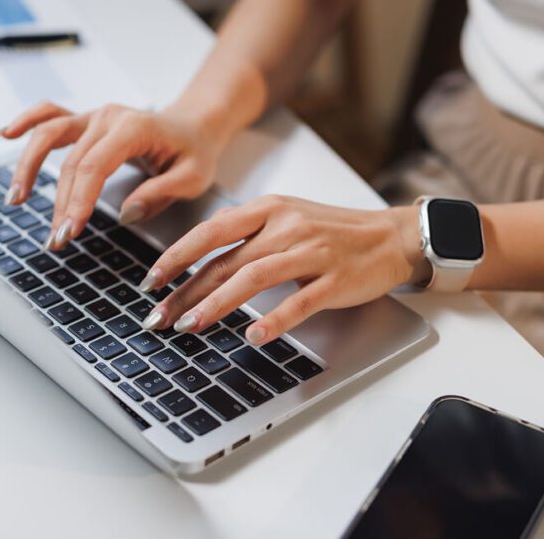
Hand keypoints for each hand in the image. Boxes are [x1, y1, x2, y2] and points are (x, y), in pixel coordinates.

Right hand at [0, 102, 232, 248]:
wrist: (195, 126)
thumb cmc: (194, 152)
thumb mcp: (193, 177)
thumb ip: (160, 194)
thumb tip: (126, 213)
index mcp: (134, 128)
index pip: (94, 167)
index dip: (77, 201)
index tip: (68, 232)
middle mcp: (108, 117)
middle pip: (71, 162)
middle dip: (59, 203)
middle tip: (55, 240)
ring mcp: (94, 116)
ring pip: (50, 136)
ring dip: (28, 166)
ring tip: (15, 200)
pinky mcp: (86, 120)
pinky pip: (50, 115)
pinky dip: (27, 122)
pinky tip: (5, 135)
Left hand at [138, 196, 428, 343]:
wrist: (391, 236)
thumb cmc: (332, 231)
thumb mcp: (286, 218)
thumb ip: (246, 234)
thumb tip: (198, 260)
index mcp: (268, 208)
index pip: (211, 231)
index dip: (177, 256)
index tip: (151, 280)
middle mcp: (285, 226)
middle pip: (225, 260)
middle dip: (186, 291)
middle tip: (159, 317)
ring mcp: (311, 252)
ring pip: (253, 277)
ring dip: (216, 304)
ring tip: (191, 326)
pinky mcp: (334, 280)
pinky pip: (298, 301)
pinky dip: (273, 319)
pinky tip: (252, 336)